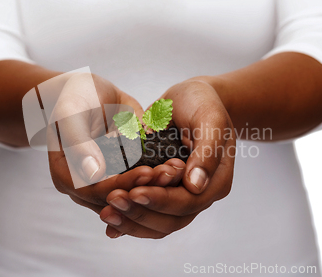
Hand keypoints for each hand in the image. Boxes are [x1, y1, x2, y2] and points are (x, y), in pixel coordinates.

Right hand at [47, 72, 183, 211]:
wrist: (88, 90)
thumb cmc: (75, 97)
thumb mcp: (71, 113)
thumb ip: (79, 143)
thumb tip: (93, 173)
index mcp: (66, 175)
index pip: (95, 189)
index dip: (122, 183)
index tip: (147, 171)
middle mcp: (86, 185)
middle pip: (117, 197)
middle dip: (146, 187)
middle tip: (171, 172)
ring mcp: (106, 182)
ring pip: (132, 193)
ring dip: (156, 185)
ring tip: (177, 169)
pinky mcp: (123, 174)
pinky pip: (141, 181)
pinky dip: (159, 176)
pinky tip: (177, 166)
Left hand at [100, 78, 235, 237]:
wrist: (192, 99)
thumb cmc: (203, 103)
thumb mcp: (210, 119)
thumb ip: (206, 151)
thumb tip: (195, 185)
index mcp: (215, 182)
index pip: (187, 202)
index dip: (160, 200)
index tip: (134, 192)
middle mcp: (198, 195)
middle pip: (170, 221)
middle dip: (140, 212)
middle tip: (112, 200)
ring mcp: (179, 196)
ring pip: (157, 224)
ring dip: (131, 221)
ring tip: (105, 212)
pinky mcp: (162, 192)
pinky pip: (147, 214)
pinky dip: (129, 221)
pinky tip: (109, 222)